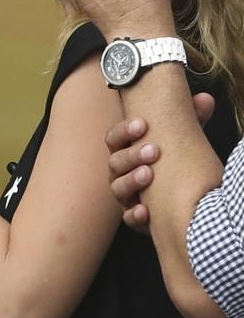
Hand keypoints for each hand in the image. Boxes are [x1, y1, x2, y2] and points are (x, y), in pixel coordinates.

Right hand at [105, 93, 214, 230]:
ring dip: (131, 181)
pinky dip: (134, 214)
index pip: (114, 138)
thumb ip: (191, 119)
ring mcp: (126, 195)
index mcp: (126, 150)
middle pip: (114, 162)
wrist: (179, 195)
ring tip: (149, 174)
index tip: (142, 124)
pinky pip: (128, 218)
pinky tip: (145, 210)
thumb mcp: (183, 139)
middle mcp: (120, 172)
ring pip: (117, 188)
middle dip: (132, 154)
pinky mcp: (136, 217)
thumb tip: (204, 99)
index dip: (124, 131)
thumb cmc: (174, 160)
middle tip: (153, 150)